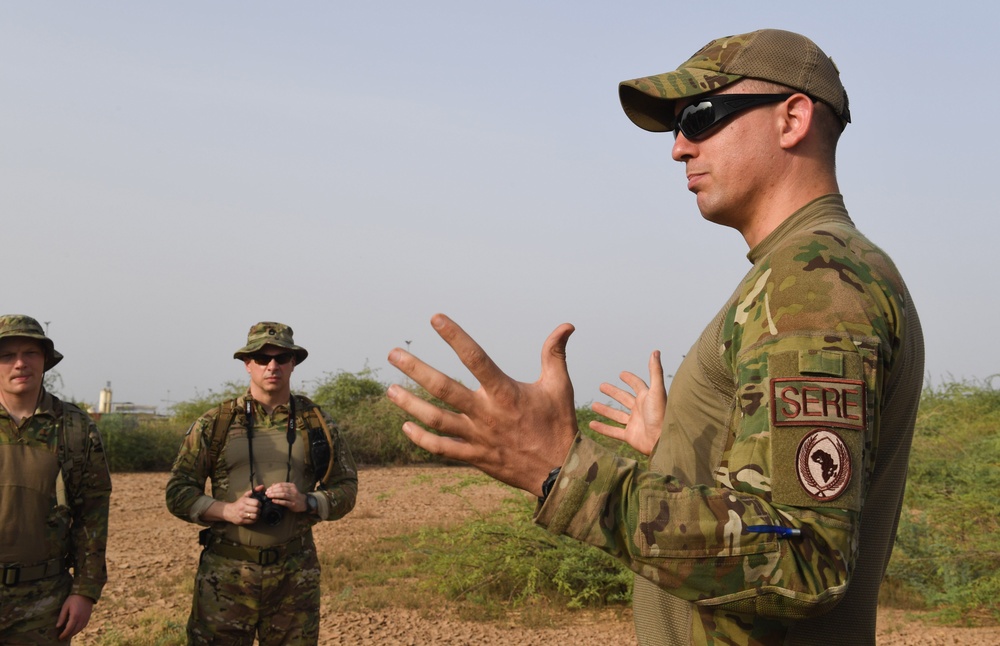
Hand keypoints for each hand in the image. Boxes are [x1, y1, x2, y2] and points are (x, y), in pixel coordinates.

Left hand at [56, 594, 93, 639]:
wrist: (86, 592)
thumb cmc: (73, 598)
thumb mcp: (65, 606)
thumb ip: (62, 617)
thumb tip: (57, 626)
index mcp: (75, 616)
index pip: (69, 629)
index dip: (64, 634)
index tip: (59, 637)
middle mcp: (81, 619)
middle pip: (74, 631)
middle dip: (68, 635)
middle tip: (62, 638)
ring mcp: (86, 618)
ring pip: (79, 629)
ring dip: (73, 633)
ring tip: (68, 635)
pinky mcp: (88, 617)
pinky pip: (83, 626)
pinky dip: (78, 630)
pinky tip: (75, 630)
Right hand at [222, 486, 263, 524]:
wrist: (229, 511)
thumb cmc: (239, 503)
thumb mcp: (245, 496)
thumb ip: (254, 490)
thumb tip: (262, 486)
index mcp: (244, 501)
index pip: (256, 503)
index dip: (259, 504)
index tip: (259, 504)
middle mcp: (243, 508)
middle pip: (256, 510)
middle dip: (259, 510)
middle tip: (258, 509)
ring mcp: (242, 515)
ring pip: (255, 516)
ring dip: (257, 515)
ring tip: (256, 514)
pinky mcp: (241, 521)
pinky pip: (252, 521)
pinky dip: (254, 520)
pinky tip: (253, 517)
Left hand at [265, 482, 306, 512]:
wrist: (304, 503)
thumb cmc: (295, 496)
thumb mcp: (290, 489)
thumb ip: (282, 487)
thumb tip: (273, 484)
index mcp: (292, 486)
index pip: (281, 484)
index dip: (273, 486)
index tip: (268, 489)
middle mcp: (293, 491)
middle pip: (282, 489)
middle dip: (273, 490)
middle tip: (267, 493)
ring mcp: (293, 498)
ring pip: (283, 495)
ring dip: (275, 495)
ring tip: (269, 496)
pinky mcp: (293, 504)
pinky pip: (285, 502)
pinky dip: (278, 501)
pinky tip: (273, 501)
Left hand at [387, 314, 577, 495]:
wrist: (560, 472)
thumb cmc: (558, 424)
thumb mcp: (559, 385)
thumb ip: (555, 353)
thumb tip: (566, 325)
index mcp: (505, 392)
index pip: (476, 358)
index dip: (455, 337)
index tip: (435, 319)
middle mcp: (486, 413)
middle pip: (443, 388)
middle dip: (416, 369)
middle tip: (393, 354)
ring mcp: (477, 437)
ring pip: (435, 419)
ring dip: (410, 404)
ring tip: (390, 390)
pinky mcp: (474, 457)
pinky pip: (441, 448)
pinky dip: (421, 438)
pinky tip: (405, 425)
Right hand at [589, 350, 665, 455]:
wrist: (663, 440)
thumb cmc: (661, 415)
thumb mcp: (656, 390)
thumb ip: (655, 371)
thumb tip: (655, 351)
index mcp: (647, 398)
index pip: (637, 385)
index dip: (630, 379)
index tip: (621, 374)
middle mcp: (640, 410)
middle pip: (624, 398)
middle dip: (613, 392)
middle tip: (601, 386)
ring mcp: (634, 423)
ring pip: (617, 415)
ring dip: (606, 410)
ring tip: (594, 405)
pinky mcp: (630, 436)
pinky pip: (613, 431)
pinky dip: (602, 428)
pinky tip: (591, 424)